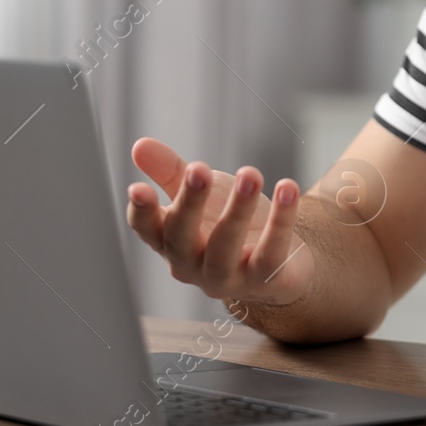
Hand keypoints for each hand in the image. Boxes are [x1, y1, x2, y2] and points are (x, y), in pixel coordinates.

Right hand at [125, 137, 314, 305]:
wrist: (279, 263)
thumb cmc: (228, 223)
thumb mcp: (201, 194)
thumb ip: (171, 172)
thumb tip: (139, 145)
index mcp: (170, 242)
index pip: (148, 230)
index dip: (142, 212)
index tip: (138, 188)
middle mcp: (192, 266)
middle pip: (182, 238)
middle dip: (190, 203)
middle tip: (199, 169)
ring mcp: (227, 277)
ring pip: (226, 247)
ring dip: (238, 209)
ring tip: (250, 174)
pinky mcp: (265, 280)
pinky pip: (271, 253)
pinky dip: (281, 221)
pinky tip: (287, 188)